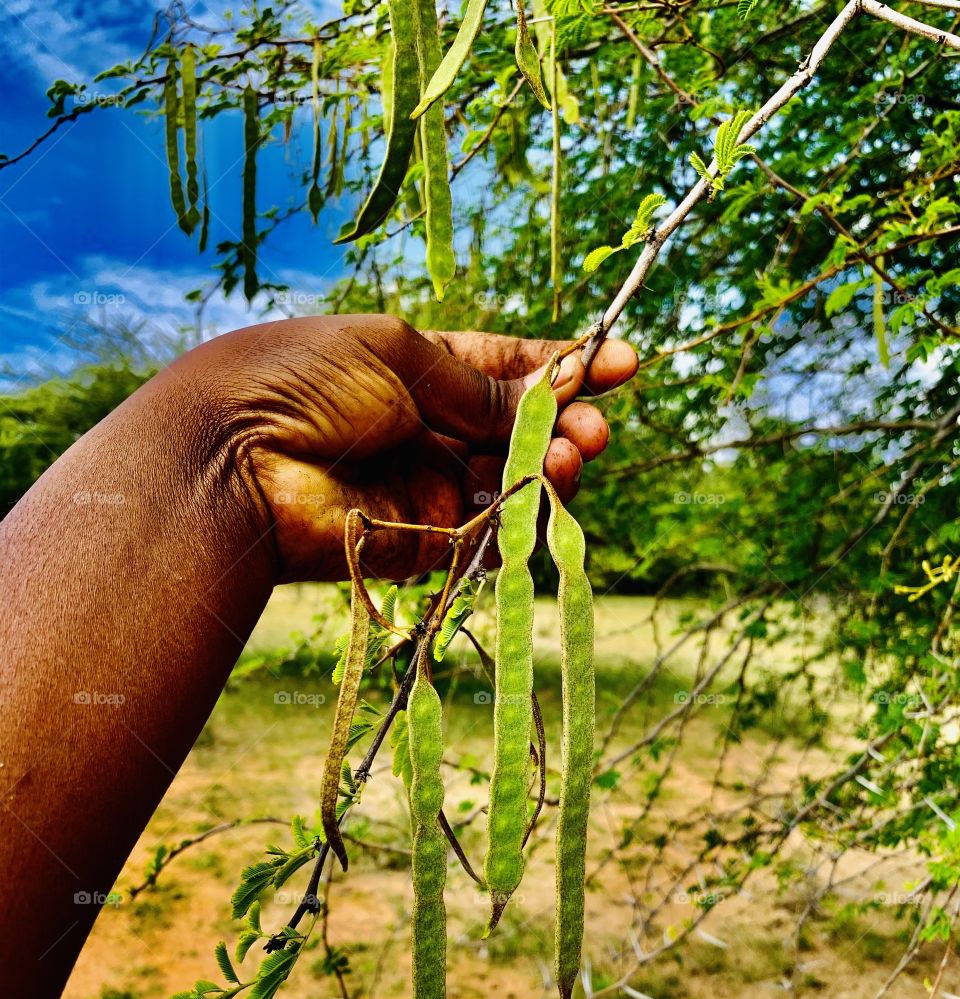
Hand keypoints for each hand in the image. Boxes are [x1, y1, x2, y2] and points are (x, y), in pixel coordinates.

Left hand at [171, 315, 637, 581]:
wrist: (232, 459)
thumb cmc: (301, 382)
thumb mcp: (398, 355)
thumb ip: (477, 383)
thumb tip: (546, 389)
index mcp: (411, 369)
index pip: (501, 370)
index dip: (560, 368)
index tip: (620, 364)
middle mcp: (421, 430)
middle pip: (514, 431)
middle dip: (563, 424)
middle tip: (594, 427)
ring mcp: (421, 488)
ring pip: (508, 484)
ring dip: (549, 468)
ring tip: (572, 454)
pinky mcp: (418, 544)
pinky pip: (485, 534)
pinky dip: (521, 516)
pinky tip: (544, 490)